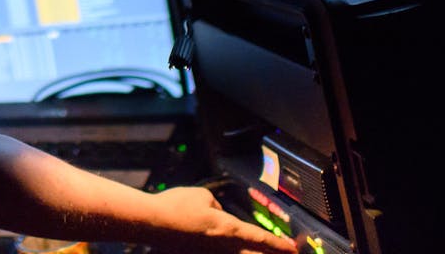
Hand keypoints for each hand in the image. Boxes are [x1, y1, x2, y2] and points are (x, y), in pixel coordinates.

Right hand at [144, 186, 297, 253]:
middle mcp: (223, 248)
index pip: (261, 239)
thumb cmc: (176, 206)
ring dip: (246, 253)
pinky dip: (223, 250)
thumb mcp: (202, 196)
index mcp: (229, 229)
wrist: (150, 223)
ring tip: (254, 250)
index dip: (279, 245)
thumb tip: (217, 213)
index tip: (293, 250)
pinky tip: (220, 245)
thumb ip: (216, 205)